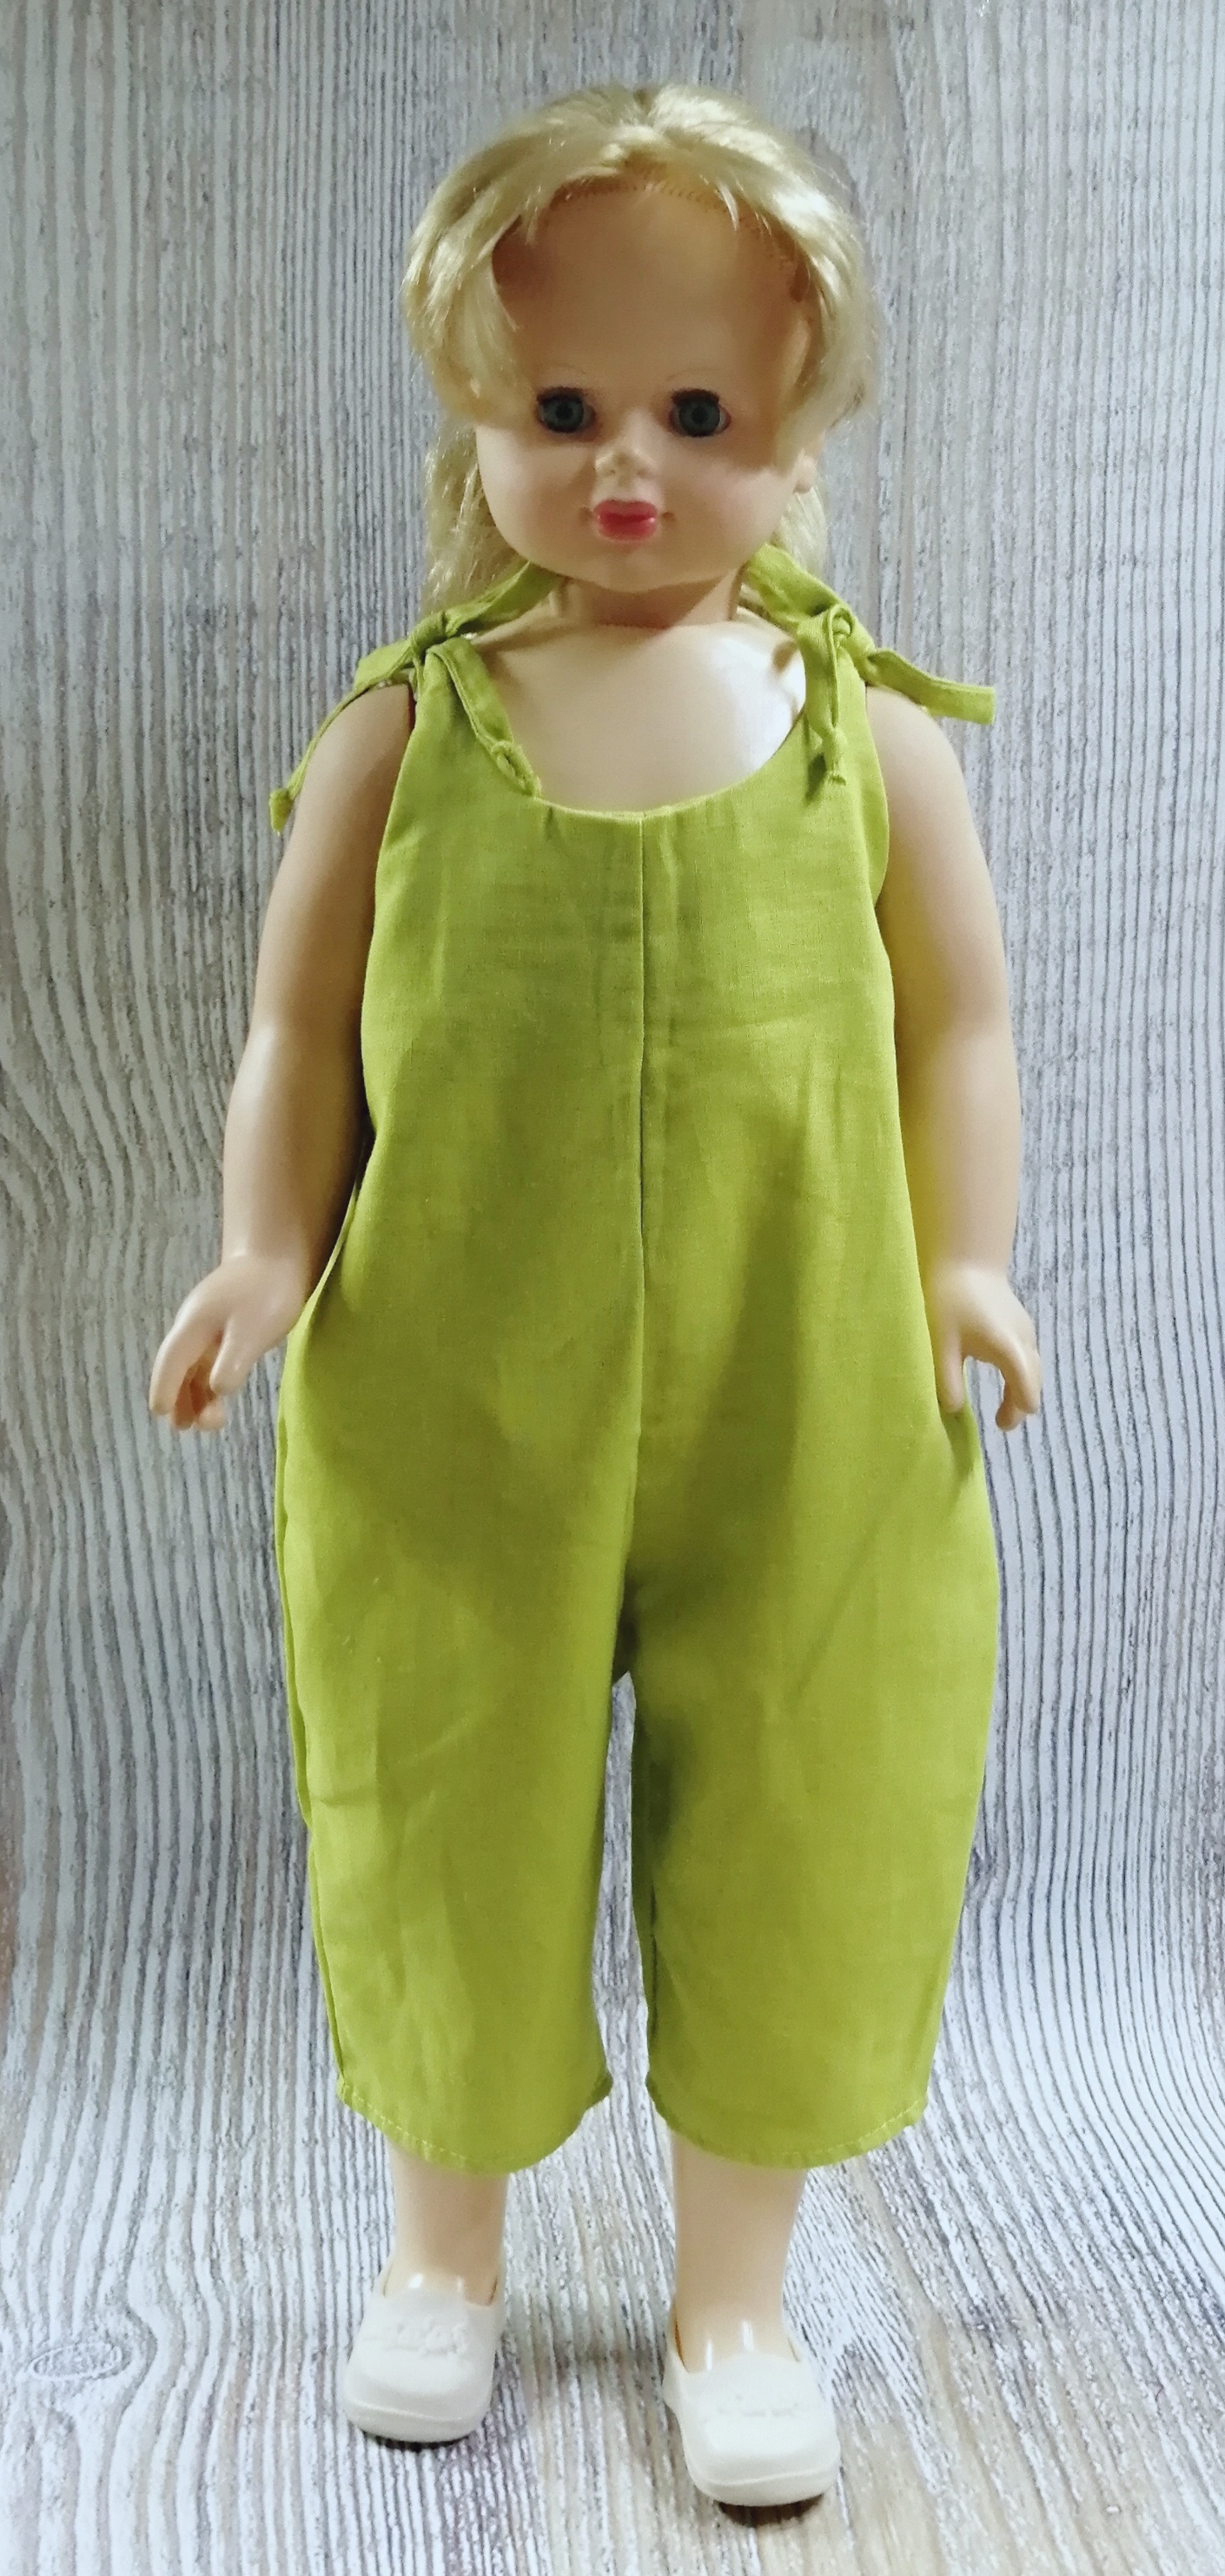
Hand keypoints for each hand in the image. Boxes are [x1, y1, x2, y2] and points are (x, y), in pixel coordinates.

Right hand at [148, 1251, 309, 1433]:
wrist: (281, 1254)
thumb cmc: (267, 1292)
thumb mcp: (251, 1331)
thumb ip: (231, 1360)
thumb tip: (215, 1390)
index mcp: (194, 1325)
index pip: (171, 1361)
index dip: (164, 1387)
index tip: (159, 1412)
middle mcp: (195, 1325)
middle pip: (178, 1366)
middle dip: (179, 1397)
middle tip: (185, 1427)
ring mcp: (211, 1324)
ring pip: (195, 1364)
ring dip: (196, 1393)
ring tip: (207, 1422)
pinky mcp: (228, 1325)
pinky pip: (210, 1358)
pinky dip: (210, 1379)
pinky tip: (218, 1395)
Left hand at [920, 1258, 1041, 1431]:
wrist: (964, 1259)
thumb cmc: (950, 1299)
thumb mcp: (942, 1344)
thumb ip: (948, 1379)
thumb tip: (953, 1411)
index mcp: (1009, 1349)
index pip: (1026, 1390)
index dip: (1016, 1412)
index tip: (999, 1425)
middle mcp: (1025, 1341)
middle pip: (1034, 1382)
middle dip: (1020, 1404)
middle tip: (999, 1421)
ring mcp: (1026, 1331)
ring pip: (1033, 1369)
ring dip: (1021, 1389)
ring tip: (1002, 1409)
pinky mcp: (1021, 1324)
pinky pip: (1028, 1357)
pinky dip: (1020, 1374)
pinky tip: (1003, 1380)